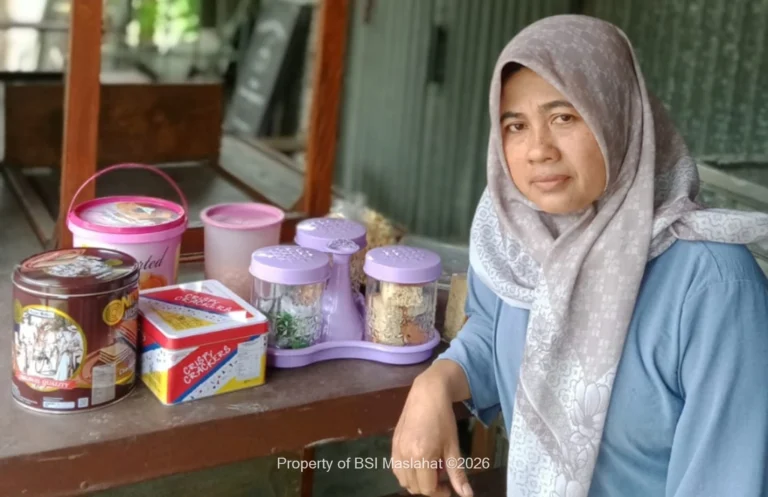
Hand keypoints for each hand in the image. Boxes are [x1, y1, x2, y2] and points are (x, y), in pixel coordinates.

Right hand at [391, 362, 473, 496]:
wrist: (427, 394)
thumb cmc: (443, 419)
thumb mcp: (453, 446)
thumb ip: (457, 473)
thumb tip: (467, 495)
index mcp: (421, 456)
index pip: (428, 488)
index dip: (440, 491)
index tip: (449, 485)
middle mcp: (405, 456)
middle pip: (414, 487)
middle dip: (429, 486)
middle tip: (441, 474)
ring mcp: (396, 450)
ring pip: (403, 480)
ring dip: (416, 481)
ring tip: (430, 468)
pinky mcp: (392, 444)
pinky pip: (396, 468)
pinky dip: (406, 472)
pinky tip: (418, 461)